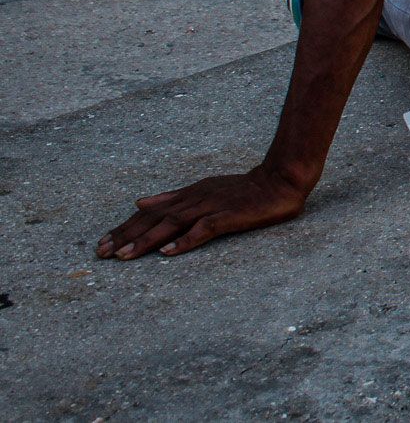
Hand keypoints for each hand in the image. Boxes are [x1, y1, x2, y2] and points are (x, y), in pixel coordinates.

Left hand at [97, 167, 308, 259]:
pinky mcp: (228, 216)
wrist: (280, 181)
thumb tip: (140, 201)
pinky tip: (168, 252)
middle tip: (102, 253)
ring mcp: (211, 207)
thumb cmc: (243, 189)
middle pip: (154, 218)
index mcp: (188, 194)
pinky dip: (184, 240)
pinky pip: (203, 230)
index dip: (125, 227)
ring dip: (147, 240)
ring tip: (125, 256)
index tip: (103, 243)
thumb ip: (172, 197)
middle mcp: (194, 199)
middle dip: (126, 236)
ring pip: (172, 224)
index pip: (149, 211)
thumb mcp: (203, 189)